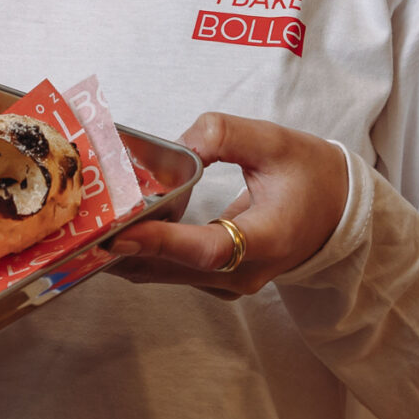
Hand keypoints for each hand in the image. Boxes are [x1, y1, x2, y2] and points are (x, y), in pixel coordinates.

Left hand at [104, 114, 349, 298]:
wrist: (337, 212)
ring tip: (89, 223)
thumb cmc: (309, 175)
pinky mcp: (217, 282)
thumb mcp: (274, 141)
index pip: (208, 249)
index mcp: (268, 239)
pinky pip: (169, 273)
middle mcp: (245, 273)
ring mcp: (229, 284)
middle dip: (124, 248)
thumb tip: (176, 146)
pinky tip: (117, 228)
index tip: (119, 232)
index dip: (161, 243)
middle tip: (81, 223)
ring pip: (164, 275)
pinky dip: (142, 253)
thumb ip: (224, 134)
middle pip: (172, 269)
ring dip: (127, 252)